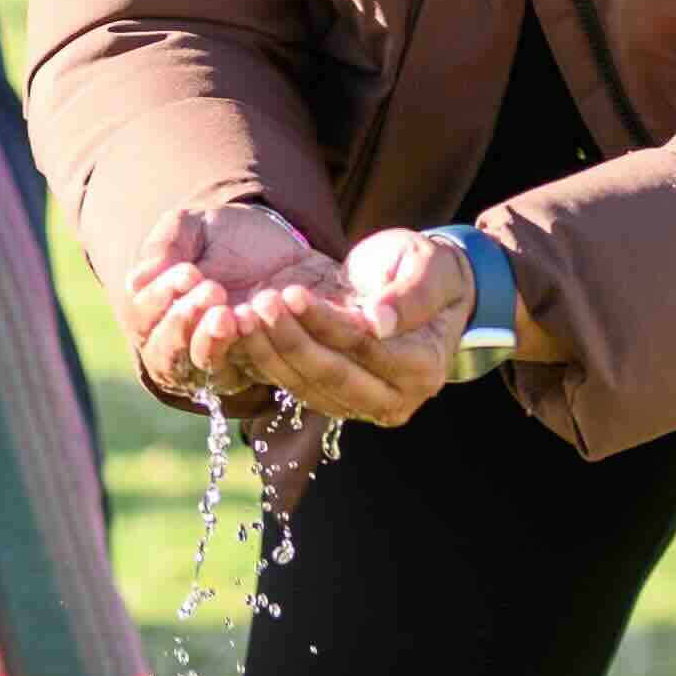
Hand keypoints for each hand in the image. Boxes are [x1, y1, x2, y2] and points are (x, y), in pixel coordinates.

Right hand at [124, 194, 337, 404]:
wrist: (284, 240)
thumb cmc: (225, 239)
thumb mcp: (192, 228)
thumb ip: (164, 246)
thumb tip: (134, 283)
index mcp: (159, 318)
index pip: (142, 326)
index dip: (158, 303)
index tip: (187, 272)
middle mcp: (188, 350)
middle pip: (169, 361)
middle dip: (182, 326)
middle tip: (212, 289)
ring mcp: (229, 363)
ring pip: (213, 375)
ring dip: (215, 343)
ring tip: (230, 311)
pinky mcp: (269, 365)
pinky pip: (260, 372)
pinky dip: (258, 346)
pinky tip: (263, 314)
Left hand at [133, 202, 473, 428]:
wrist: (430, 292)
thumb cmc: (433, 272)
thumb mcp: (431, 269)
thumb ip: (410, 295)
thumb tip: (378, 322)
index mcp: (425, 367)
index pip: (366, 348)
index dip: (326, 323)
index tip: (291, 293)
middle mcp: (398, 398)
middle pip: (334, 376)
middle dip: (291, 341)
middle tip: (257, 305)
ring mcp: (367, 406)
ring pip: (309, 387)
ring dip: (271, 353)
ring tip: (243, 315)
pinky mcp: (340, 401)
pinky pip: (299, 387)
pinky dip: (269, 361)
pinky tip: (245, 330)